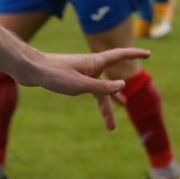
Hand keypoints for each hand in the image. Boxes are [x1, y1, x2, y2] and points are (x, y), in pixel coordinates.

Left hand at [23, 46, 150, 130]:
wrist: (30, 70)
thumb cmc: (54, 74)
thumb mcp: (80, 85)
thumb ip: (102, 87)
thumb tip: (122, 85)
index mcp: (95, 63)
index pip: (120, 56)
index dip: (135, 54)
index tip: (149, 53)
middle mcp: (90, 66)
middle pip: (109, 82)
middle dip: (117, 97)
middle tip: (126, 106)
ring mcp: (81, 73)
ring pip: (98, 90)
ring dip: (104, 106)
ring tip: (111, 124)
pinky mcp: (71, 79)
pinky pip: (88, 90)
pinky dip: (93, 98)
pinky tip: (93, 105)